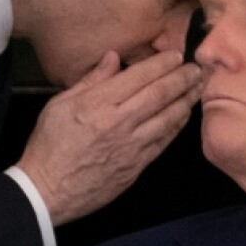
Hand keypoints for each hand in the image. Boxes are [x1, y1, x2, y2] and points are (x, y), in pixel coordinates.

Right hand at [17, 49, 202, 225]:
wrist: (48, 190)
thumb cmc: (49, 145)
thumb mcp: (59, 104)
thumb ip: (90, 81)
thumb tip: (113, 58)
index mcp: (98, 104)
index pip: (138, 77)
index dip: (161, 64)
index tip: (175, 55)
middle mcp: (119, 123)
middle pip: (159, 95)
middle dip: (182, 78)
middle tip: (197, 68)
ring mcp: (131, 146)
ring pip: (168, 118)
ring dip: (186, 100)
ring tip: (198, 87)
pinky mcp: (137, 166)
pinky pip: (163, 142)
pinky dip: (177, 126)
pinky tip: (184, 115)